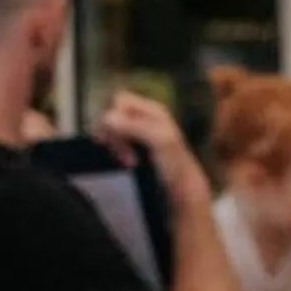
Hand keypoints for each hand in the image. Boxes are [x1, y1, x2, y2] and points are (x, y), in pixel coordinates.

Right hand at [94, 90, 204, 206]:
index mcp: (153, 109)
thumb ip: (136, 126)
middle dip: (113, 134)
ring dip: (114, 145)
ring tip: (127, 163)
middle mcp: (145, 116)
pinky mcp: (134, 145)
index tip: (120, 141)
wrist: (183, 191)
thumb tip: (107, 117)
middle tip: (124, 157)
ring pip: (111, 128)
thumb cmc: (175, 165)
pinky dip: (115, 151)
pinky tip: (125, 163)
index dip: (114, 117)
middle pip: (113, 113)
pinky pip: (115, 140)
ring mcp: (139, 130)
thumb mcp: (160, 141)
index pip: (120, 100)